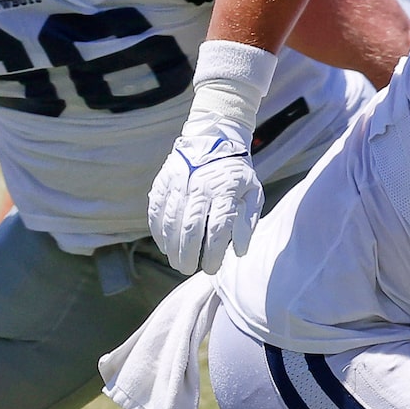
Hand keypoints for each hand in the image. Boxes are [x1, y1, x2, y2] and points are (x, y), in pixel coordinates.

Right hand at [149, 127, 261, 275]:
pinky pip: (156, 210)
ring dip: (171, 247)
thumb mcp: (253, 193)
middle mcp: (200, 187)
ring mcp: (179, 183)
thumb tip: (239, 251)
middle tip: (188, 269)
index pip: (218, 228)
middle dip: (188, 254)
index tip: (211, 268)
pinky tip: (163, 245)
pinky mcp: (164, 181)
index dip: (212, 253)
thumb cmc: (236, 174)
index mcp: (225, 192)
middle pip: (190, 227)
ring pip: (171, 221)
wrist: (214, 138)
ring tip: (176, 262)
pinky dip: (158, 231)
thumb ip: (247, 222)